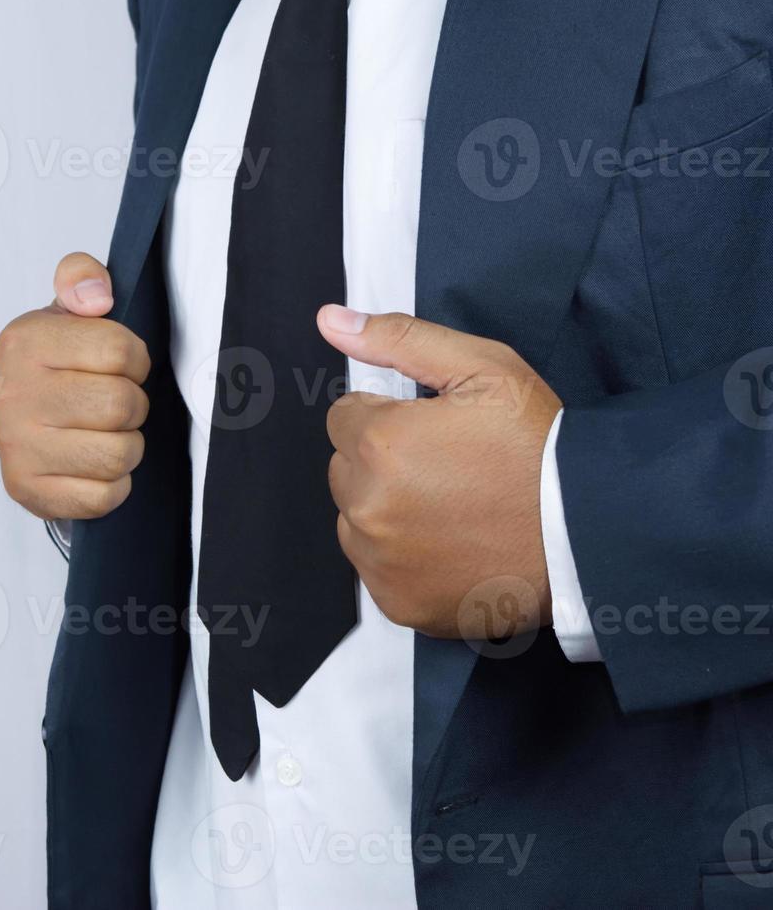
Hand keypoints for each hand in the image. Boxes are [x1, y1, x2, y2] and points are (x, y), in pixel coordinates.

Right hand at [0, 253, 150, 519]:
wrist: (19, 423)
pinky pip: (103, 496)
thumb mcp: (67, 312)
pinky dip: (111, 486)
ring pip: (118, 454)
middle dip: (132, 405)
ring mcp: (16, 447)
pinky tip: (92, 466)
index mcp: (24, 341)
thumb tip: (96, 296)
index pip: (120, 350)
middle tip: (112, 404)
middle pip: (122, 405)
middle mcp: (13, 394)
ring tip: (103, 434)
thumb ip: (81, 277)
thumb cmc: (54, 367)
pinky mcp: (26, 490)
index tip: (117, 365)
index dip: (134, 360)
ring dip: (125, 446)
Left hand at [316, 305, 562, 640]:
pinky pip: (377, 569)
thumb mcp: (483, 369)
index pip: (345, 419)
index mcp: (379, 443)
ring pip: (357, 521)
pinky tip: (452, 545)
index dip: (389, 419)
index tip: (433, 431)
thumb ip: (399, 339)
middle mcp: (366, 505)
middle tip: (450, 469)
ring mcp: (379, 560)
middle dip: (384, 463)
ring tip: (454, 508)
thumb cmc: (541, 448)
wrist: (591, 533)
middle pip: (346, 470)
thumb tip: (330, 320)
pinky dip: (404, 559)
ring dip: (389, 511)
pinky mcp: (397, 602)